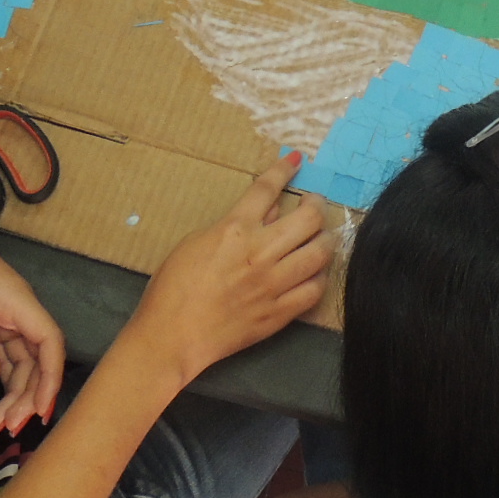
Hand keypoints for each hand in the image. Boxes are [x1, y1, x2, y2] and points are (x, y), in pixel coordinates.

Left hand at [0, 215, 66, 435]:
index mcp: (17, 300)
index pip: (49, 341)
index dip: (50, 377)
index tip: (41, 411)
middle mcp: (17, 310)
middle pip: (36, 358)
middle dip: (27, 395)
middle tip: (7, 428)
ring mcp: (3, 318)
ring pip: (21, 362)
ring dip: (14, 393)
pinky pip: (3, 357)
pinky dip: (0, 381)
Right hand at [117, 154, 331, 386]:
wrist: (173, 336)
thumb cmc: (173, 287)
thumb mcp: (197, 242)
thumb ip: (236, 224)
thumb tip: (269, 210)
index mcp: (235, 229)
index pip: (267, 189)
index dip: (283, 170)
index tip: (296, 160)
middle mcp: (261, 252)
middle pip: (308, 219)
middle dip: (316, 204)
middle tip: (313, 204)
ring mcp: (274, 284)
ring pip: (320, 253)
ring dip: (326, 238)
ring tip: (322, 235)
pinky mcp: (280, 313)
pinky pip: (314, 290)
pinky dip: (319, 277)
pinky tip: (315, 272)